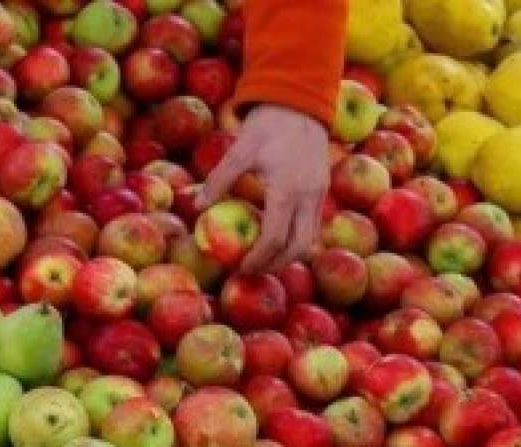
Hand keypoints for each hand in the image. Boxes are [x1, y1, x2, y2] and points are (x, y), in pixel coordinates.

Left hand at [196, 103, 328, 273]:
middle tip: (252, 270)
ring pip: (310, 240)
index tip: (241, 267)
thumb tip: (197, 204)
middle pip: (297, 248)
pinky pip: (313, 226)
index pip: (274, 239)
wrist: (301, 103)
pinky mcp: (322, 190)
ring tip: (264, 259)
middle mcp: (308, 197)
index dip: (258, 259)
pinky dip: (297, 239)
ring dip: (289, 256)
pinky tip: (277, 238)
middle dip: (275, 265)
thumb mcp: (239, 150)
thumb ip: (219, 179)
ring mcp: (319, 195)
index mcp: (286, 190)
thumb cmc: (267, 125)